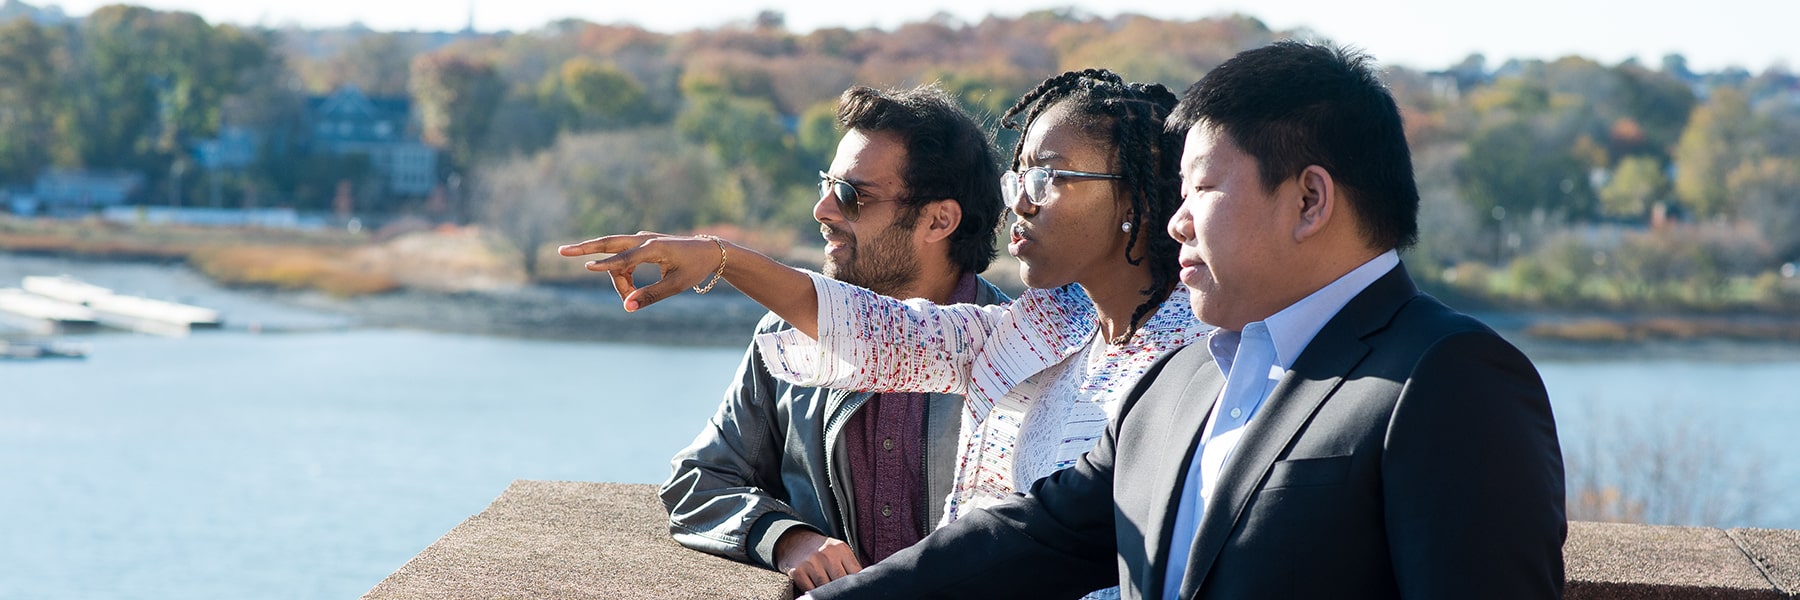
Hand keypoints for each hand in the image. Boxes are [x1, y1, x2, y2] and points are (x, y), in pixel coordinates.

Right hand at [558, 232, 725, 311]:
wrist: (709, 251)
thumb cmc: (694, 268)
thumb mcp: (676, 285)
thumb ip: (650, 296)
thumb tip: (626, 307)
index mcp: (654, 247)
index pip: (625, 257)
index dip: (607, 265)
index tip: (587, 268)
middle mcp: (644, 239)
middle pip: (610, 243)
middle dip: (586, 248)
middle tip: (562, 251)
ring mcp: (642, 240)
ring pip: (616, 255)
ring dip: (615, 276)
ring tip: (627, 297)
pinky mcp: (642, 244)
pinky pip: (624, 258)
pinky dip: (621, 272)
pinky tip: (628, 288)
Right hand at [773, 529, 861, 591]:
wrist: (795, 542)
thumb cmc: (822, 551)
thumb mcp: (839, 551)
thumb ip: (850, 566)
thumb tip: (863, 582)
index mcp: (840, 549)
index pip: (855, 573)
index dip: (856, 584)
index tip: (856, 590)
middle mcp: (826, 555)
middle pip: (840, 581)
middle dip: (842, 589)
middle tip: (843, 593)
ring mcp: (811, 564)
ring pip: (826, 589)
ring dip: (829, 593)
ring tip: (832, 592)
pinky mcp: (798, 572)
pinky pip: (811, 590)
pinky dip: (815, 594)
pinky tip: (818, 591)